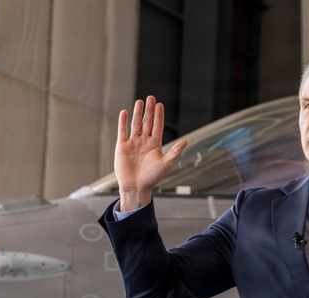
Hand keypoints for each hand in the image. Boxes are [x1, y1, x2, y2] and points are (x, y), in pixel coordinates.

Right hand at [115, 95, 186, 211]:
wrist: (136, 187)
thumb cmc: (152, 178)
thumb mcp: (165, 165)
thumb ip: (175, 152)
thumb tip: (187, 141)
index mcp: (154, 145)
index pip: (157, 126)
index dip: (159, 115)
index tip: (160, 105)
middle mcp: (144, 142)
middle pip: (147, 122)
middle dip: (149, 111)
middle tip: (151, 98)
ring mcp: (132, 144)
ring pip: (135, 125)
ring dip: (137, 114)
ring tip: (139, 102)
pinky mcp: (122, 147)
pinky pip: (122, 132)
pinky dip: (123, 122)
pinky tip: (124, 112)